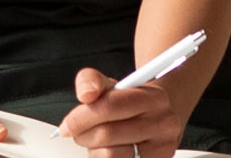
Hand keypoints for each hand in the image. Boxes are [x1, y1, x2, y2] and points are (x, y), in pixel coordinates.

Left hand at [58, 66, 185, 154]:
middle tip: (81, 133)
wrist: (158, 121)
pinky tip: (109, 151)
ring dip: (94, 150)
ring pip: (110, 155)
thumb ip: (92, 81)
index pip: (109, 106)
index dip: (81, 117)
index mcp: (154, 98)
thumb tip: (86, 93)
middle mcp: (163, 123)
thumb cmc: (132, 105)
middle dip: (84, 135)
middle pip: (106, 134)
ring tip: (97, 142)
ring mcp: (162, 149)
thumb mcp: (114, 86)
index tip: (67, 125)